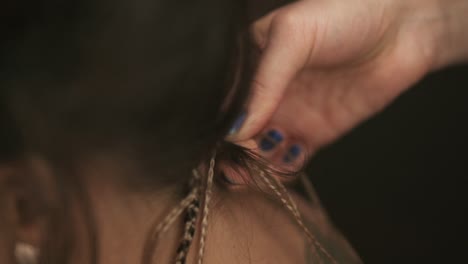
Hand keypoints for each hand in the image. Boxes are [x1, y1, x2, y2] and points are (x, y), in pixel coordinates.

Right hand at [229, 0, 451, 167]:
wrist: (401, 29)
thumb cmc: (344, 16)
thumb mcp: (292, 38)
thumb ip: (262, 84)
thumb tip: (235, 130)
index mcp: (250, 64)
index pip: (222, 102)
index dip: (218, 124)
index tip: (220, 143)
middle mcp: (266, 93)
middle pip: (237, 133)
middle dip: (234, 153)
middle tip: (240, 164)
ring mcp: (288, 114)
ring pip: (259, 151)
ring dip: (257, 164)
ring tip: (266, 160)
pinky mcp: (313, 133)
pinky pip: (289, 160)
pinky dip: (283, 168)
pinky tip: (290, 156)